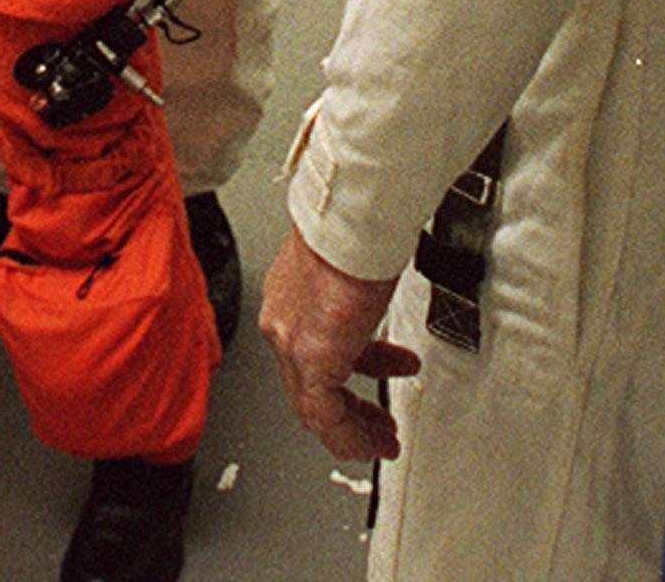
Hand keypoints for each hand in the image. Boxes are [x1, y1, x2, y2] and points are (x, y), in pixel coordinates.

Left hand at [257, 229, 417, 462]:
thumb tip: (377, 286)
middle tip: (376, 419)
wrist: (352, 221)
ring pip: (314, 406)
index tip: (371, 378)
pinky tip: (373, 444)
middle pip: (307, 382)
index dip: (344, 370)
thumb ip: (356, 287)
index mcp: (288, 296)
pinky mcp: (312, 358)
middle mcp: (282, 321)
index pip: (307, 349)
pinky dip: (350, 437)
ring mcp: (291, 341)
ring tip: (382, 435)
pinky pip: (324, 417)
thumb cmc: (356, 230)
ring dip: (354, 425)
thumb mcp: (354, 266)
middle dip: (349, 405)